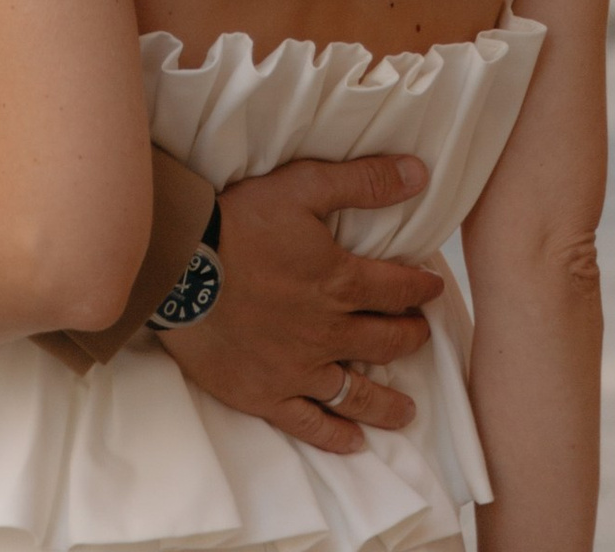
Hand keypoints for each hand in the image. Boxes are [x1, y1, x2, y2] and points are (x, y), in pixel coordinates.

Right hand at [157, 154, 442, 455]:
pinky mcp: (267, 395)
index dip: (420, 288)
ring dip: (387, 402)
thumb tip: (419, 173)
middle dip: (410, 337)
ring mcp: (299, 370)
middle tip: (421, 335)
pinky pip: (310, 423)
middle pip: (384, 342)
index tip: (433, 288)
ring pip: (357, 393)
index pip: (397, 289)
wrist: (181, 267)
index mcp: (340, 283)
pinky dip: (336, 436)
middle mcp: (328, 333)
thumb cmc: (240, 222)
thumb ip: (363, 182)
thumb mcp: (304, 186)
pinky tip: (354, 441)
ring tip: (407, 411)